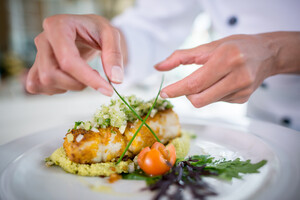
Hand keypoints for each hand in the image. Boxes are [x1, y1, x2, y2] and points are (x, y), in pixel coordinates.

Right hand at [26, 14, 126, 95]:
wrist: (85, 30)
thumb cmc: (95, 30)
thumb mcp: (111, 35)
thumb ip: (114, 55)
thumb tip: (115, 79)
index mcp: (58, 26)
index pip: (68, 60)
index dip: (88, 78)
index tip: (107, 89)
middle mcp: (43, 39)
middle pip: (51, 74)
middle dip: (77, 84)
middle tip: (95, 77)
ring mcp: (37, 54)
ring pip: (44, 82)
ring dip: (68, 86)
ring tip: (82, 75)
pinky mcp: (35, 66)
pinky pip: (37, 86)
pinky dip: (56, 89)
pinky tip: (70, 80)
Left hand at [155, 34, 281, 107]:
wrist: (265, 54)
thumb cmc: (234, 46)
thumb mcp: (208, 46)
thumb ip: (181, 57)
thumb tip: (158, 67)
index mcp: (227, 58)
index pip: (195, 82)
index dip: (177, 90)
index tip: (163, 93)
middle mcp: (237, 76)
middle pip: (199, 98)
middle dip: (187, 94)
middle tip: (187, 84)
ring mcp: (242, 90)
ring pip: (207, 101)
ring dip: (201, 93)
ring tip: (212, 77)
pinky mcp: (243, 99)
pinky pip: (217, 101)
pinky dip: (213, 94)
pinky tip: (223, 83)